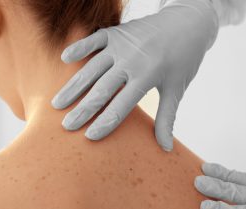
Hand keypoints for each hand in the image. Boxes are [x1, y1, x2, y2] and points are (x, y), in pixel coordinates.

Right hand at [51, 0, 217, 150]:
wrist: (188, 22)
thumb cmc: (183, 60)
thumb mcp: (177, 90)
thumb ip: (166, 119)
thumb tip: (165, 149)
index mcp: (148, 76)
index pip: (121, 106)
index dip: (104, 123)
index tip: (89, 137)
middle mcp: (132, 59)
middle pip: (101, 90)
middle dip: (82, 110)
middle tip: (66, 126)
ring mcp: (122, 44)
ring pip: (92, 68)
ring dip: (73, 86)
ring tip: (57, 104)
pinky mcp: (116, 32)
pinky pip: (93, 40)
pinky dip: (78, 48)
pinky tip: (63, 59)